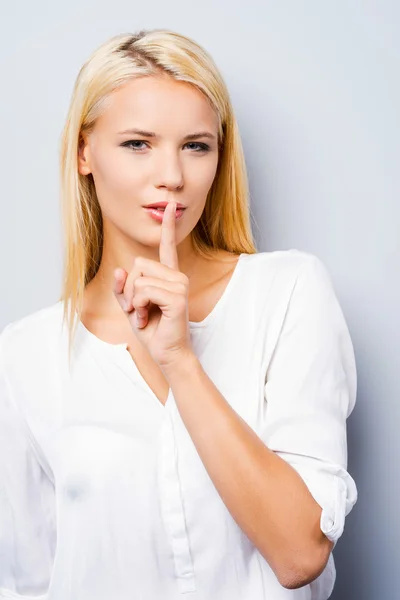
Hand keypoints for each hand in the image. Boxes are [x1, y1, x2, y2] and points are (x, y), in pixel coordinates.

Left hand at [112, 201, 192, 370]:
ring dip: (133, 300)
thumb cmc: (151, 330)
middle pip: (138, 264)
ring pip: (138, 278)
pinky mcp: (178, 296)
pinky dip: (139, 306)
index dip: (167, 226)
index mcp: (168, 276)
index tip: (170, 206)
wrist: (165, 353)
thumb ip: (122, 287)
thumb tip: (121, 269)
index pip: (167, 246)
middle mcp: (176, 276)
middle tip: (137, 308)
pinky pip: (144, 290)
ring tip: (144, 315)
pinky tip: (148, 318)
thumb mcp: (130, 306)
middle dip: (129, 288)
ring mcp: (179, 285)